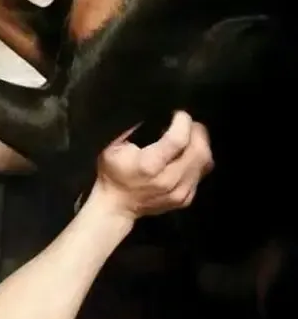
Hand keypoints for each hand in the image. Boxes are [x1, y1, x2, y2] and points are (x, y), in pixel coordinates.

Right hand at [93, 111, 212, 224]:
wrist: (117, 206)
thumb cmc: (113, 171)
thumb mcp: (112, 144)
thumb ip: (132, 127)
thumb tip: (153, 112)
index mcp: (149, 166)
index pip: (178, 140)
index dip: (183, 122)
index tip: (178, 113)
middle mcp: (169, 181)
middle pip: (199, 151)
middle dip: (196, 131)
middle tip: (186, 122)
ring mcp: (180, 193)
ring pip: (205, 162)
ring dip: (200, 143)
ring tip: (189, 135)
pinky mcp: (186, 199)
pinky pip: (202, 172)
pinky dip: (198, 158)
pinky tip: (186, 153)